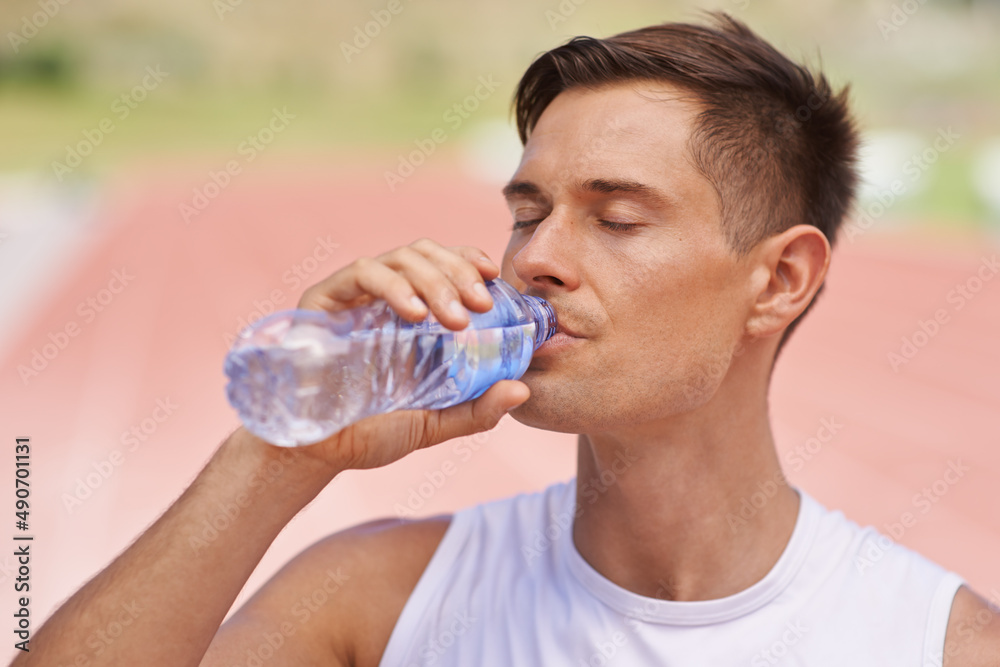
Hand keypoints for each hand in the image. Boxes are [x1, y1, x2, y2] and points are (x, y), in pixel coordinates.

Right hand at [289, 238, 530, 469]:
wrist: (313, 453)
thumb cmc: (368, 433)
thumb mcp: (433, 423)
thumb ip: (478, 410)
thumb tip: (523, 390)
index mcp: (410, 315)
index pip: (442, 264)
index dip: (467, 259)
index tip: (493, 275)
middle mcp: (383, 298)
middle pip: (425, 253)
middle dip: (458, 272)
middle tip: (479, 305)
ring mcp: (354, 296)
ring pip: (400, 257)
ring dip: (434, 280)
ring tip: (454, 319)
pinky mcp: (324, 300)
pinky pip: (363, 272)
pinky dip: (394, 286)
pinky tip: (415, 314)